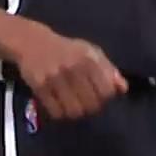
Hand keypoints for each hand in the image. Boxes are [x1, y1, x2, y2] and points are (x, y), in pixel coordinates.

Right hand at [8, 24, 125, 119]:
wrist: (32, 42)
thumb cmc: (67, 49)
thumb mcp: (90, 52)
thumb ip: (109, 70)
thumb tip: (123, 89)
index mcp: (88, 58)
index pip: (107, 91)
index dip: (106, 98)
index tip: (100, 96)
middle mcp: (72, 67)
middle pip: (91, 104)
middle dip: (92, 107)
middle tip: (87, 103)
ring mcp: (55, 78)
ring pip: (74, 111)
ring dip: (77, 113)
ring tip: (74, 106)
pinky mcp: (39, 87)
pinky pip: (56, 112)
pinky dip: (61, 113)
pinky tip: (61, 106)